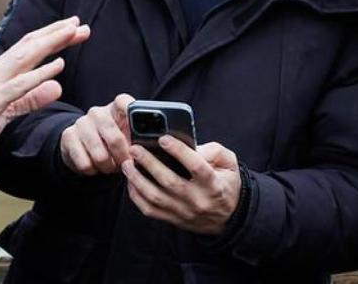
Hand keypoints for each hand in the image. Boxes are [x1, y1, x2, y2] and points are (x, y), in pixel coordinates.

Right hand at [0, 17, 89, 152]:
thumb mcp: (9, 110)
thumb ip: (32, 98)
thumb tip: (57, 86)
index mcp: (1, 71)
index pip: (29, 48)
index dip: (51, 36)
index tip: (74, 28)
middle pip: (30, 45)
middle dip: (56, 33)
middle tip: (80, 23)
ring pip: (25, 57)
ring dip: (50, 43)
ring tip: (72, 32)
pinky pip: (19, 86)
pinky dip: (39, 74)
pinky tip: (58, 65)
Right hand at [60, 93, 134, 174]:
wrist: (84, 146)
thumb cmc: (114, 140)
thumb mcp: (128, 136)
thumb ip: (141, 137)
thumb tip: (157, 144)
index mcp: (116, 107)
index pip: (124, 102)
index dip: (131, 111)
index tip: (141, 124)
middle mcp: (98, 112)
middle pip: (114, 137)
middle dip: (123, 157)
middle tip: (127, 164)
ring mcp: (81, 123)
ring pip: (99, 155)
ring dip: (108, 167)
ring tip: (111, 166)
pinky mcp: (68, 136)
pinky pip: (85, 163)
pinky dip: (93, 171)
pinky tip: (95, 166)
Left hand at [121, 136, 240, 234]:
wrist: (228, 218)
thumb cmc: (226, 184)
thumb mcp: (229, 164)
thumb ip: (213, 151)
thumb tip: (190, 145)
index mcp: (213, 184)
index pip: (196, 166)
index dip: (179, 151)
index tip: (163, 138)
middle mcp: (197, 200)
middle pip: (169, 181)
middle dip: (149, 163)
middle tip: (135, 148)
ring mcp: (183, 212)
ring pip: (155, 197)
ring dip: (137, 179)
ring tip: (127, 163)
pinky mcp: (173, 219)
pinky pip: (149, 210)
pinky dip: (136, 196)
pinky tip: (131, 182)